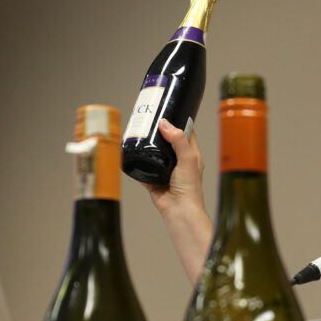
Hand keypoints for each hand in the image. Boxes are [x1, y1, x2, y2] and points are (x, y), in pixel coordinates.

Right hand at [139, 119, 212, 283]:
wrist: (179, 210)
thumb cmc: (189, 187)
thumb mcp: (188, 158)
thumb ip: (178, 140)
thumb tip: (165, 123)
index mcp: (191, 155)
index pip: (186, 133)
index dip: (179, 121)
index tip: (169, 110)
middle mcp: (179, 162)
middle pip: (168, 141)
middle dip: (159, 131)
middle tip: (148, 119)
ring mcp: (165, 170)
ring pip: (154, 153)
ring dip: (147, 145)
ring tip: (137, 131)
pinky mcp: (153, 180)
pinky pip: (142, 169)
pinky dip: (136, 162)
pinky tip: (129, 151)